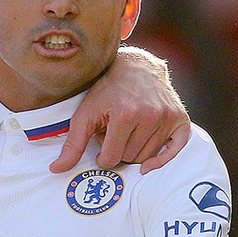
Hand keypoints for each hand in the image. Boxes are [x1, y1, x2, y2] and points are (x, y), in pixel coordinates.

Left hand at [52, 46, 190, 173]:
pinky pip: (175, 150)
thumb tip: (56, 169)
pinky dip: (162, 160)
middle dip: (118, 150)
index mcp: (124, 114)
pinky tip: (149, 165)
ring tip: (127, 133)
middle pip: (130, 157)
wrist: (137, 67)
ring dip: (135, 151)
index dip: (102, 156)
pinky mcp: (181, 119)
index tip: (100, 145)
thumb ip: (72, 143)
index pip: (111, 158)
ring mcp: (168, 117)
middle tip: (114, 134)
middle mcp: (150, 116)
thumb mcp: (85, 113)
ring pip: (148, 156)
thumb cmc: (107, 90)